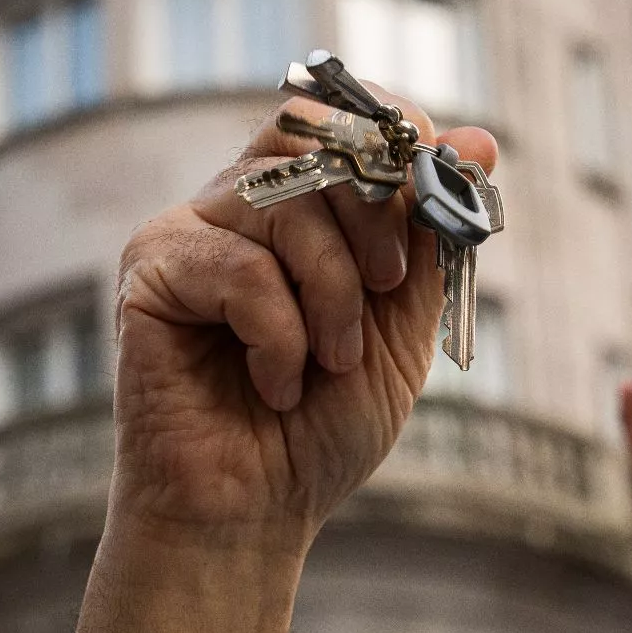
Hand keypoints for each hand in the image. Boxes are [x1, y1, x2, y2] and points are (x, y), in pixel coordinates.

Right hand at [113, 90, 498, 546]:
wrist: (253, 514)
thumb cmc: (321, 428)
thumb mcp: (401, 327)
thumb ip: (433, 236)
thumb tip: (483, 137)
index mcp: (296, 210)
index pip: (339, 117)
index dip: (393, 134)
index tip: (433, 184)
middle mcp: (237, 205)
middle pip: (314, 138)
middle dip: (375, 213)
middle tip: (384, 287)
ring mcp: (188, 233)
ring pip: (285, 202)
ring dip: (333, 295)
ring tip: (329, 364)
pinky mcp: (148, 271)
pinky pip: (240, 265)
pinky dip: (280, 335)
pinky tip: (276, 385)